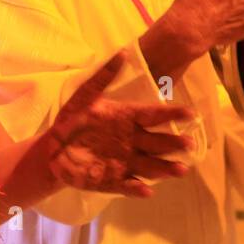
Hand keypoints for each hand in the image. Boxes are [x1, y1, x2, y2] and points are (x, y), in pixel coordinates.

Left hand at [38, 51, 197, 198]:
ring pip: (149, 166)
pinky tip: (147, 191)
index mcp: (128, 119)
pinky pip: (127, 185)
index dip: (172, 115)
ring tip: (180, 170)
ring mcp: (124, 162)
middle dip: (174, 144)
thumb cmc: (72, 120)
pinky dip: (137, 188)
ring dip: (165, 168)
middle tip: (189, 143)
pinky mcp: (112, 180)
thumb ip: (104, 76)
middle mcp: (131, 141)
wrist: (52, 148)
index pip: (154, 115)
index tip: (190, 113)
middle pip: (157, 143)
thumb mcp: (86, 95)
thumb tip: (124, 52)